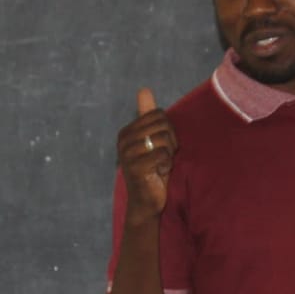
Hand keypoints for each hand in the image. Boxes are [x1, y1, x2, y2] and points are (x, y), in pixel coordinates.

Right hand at [116, 88, 177, 225]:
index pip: (159, 115)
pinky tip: (158, 173)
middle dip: (171, 142)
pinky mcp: (135, 167)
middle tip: (163, 158)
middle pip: (163, 124)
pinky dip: (167, 164)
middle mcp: (123, 140)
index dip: (168, 130)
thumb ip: (147, 116)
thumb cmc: (151, 171)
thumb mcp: (151, 140)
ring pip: (164, 138)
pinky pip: (163, 154)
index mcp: (126, 131)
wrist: (145, 203)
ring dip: (169, 154)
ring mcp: (128, 153)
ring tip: (160, 165)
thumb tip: (144, 89)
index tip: (162, 147)